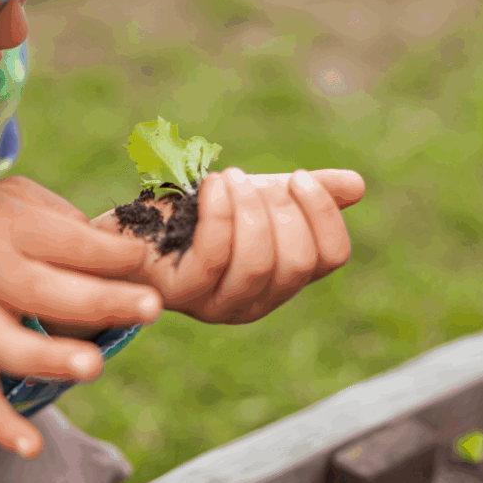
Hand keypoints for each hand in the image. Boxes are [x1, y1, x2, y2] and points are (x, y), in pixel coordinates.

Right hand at [0, 176, 162, 458]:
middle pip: (40, 289)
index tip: (144, 259)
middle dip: (98, 300)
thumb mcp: (18, 200)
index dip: (109, 250)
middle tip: (151, 307)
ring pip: (4, 344)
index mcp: (7, 225)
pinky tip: (31, 446)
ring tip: (93, 366)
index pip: (65, 238)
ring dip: (48, 358)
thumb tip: (127, 258)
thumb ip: (66, 221)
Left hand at [92, 168, 364, 324]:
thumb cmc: (191, 212)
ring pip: (257, 263)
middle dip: (281, 209)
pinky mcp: (178, 294)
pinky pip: (213, 258)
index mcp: (280, 279)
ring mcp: (215, 304)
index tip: (298, 177)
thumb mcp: (253, 197)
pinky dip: (219, 214)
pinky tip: (212, 186)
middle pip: (296, 262)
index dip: (323, 214)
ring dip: (247, 208)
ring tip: (229, 177)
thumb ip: (301, 194)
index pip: (330, 258)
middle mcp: (254, 301)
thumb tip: (357, 186)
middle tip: (253, 179)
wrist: (125, 224)